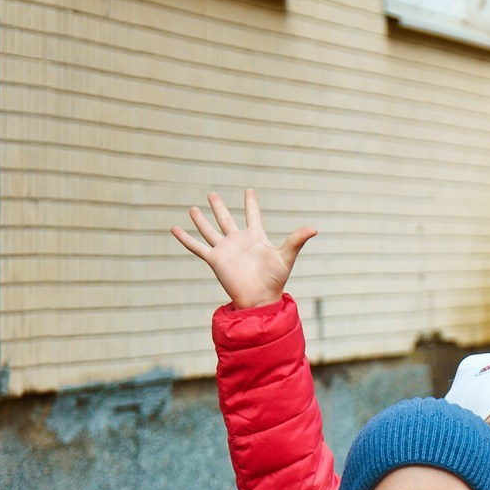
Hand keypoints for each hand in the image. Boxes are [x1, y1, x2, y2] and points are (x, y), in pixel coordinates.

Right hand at [171, 189, 316, 309]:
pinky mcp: (215, 260)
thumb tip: (315, 228)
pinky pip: (196, 246)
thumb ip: (297, 240)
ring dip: (201, 219)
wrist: (260, 299)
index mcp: (255, 237)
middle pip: (226, 219)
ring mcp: (225, 250)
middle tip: (211, 194)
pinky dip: (185, 238)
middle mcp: (238, 241)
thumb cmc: (275, 280)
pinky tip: (174, 228)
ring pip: (210, 230)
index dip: (251, 203)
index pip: (252, 215)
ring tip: (193, 208)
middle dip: (219, 207)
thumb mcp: (286, 256)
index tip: (249, 190)